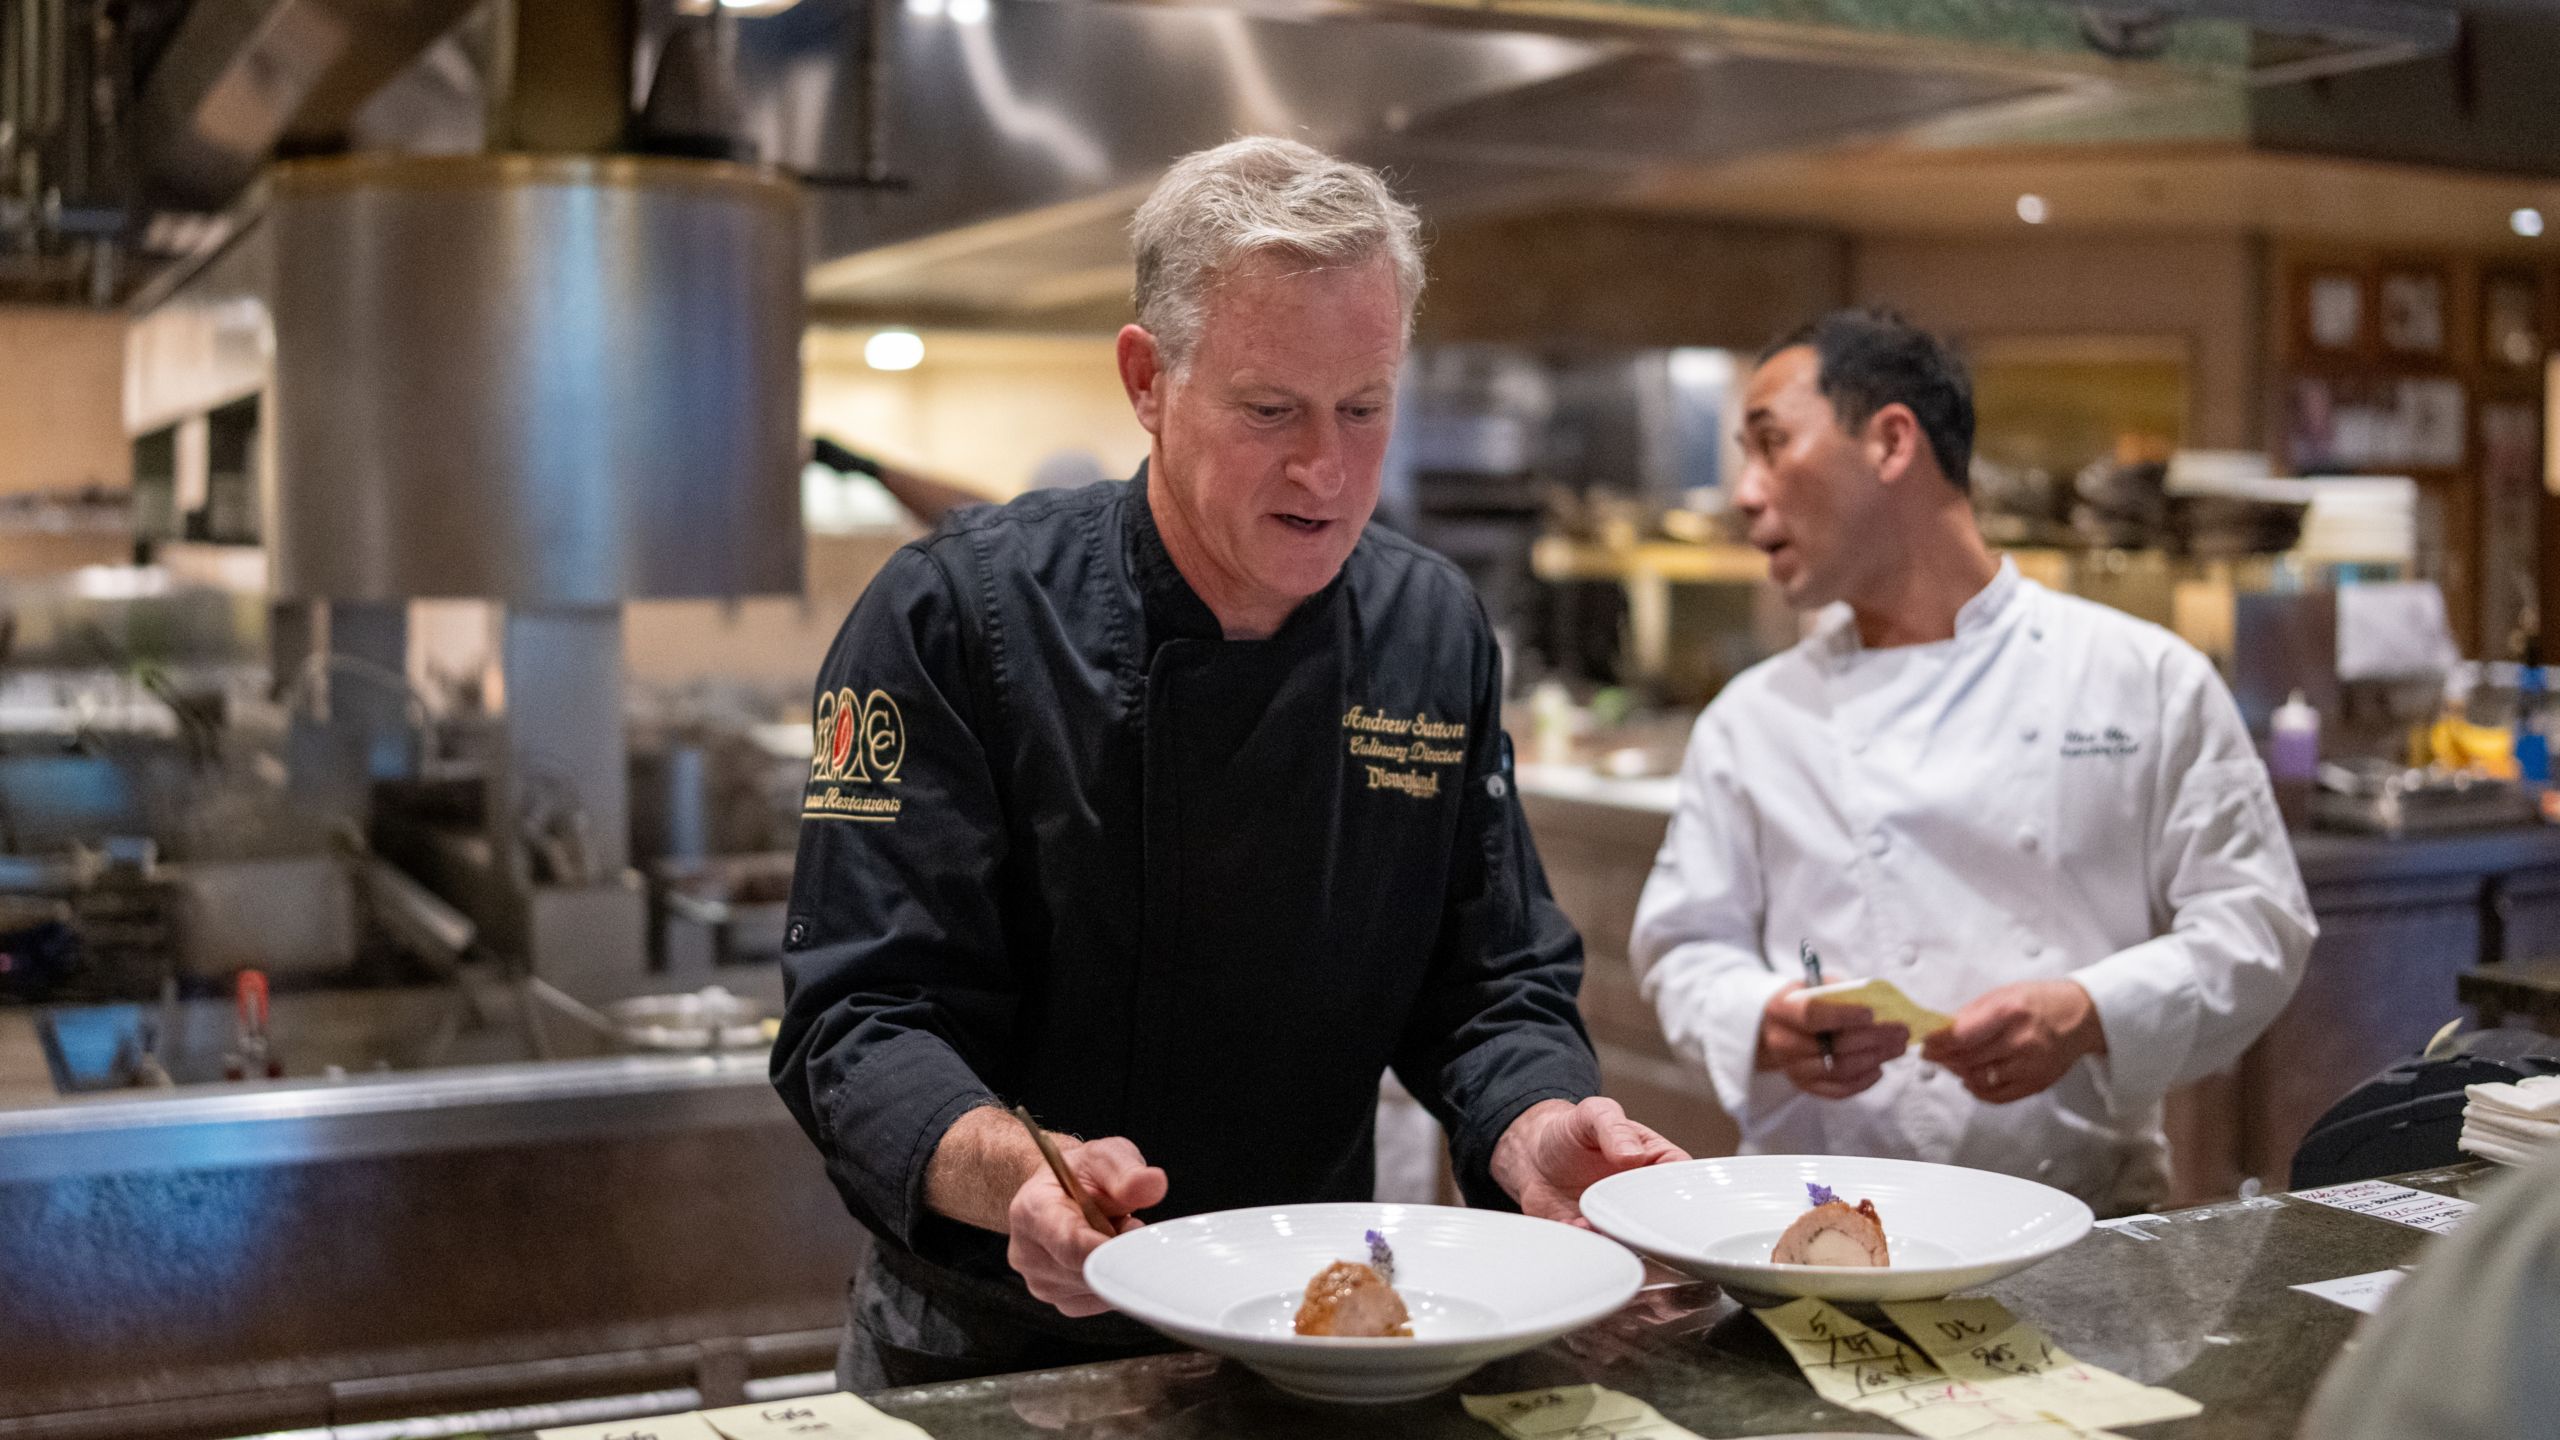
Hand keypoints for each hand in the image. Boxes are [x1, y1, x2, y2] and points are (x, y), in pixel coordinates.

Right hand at [1004, 1135, 1166, 1316]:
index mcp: (1032, 1212)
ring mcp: (1042, 1284)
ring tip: (1112, 1233)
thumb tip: (1152, 1184)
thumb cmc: (1081, 1174)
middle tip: (1128, 1221)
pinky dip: (1115, 1280)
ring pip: (1101, 1288)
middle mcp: (1028, 1255)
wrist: (1061, 1192)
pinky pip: (1104, 1300)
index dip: (1112, 1246)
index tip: (1139, 1234)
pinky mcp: (1063, 1302)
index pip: (1073, 1246)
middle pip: (1091, 1271)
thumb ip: (1127, 1171)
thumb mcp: (1106, 1156)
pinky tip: (1106, 1254)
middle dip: (1121, 1250)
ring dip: (1118, 1265)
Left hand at [1492, 1097, 1688, 1226]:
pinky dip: (1588, 1243)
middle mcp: (1642, 1196)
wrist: (1531, 1154)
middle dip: (1644, 1225)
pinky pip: (1600, 1249)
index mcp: (1656, 1163)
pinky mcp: (1595, 1235)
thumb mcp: (1593, 1114)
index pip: (1682, 1184)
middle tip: (1622, 1218)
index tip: (1659, 1200)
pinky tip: (1572, 1224)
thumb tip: (1632, 1154)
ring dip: (1614, 1238)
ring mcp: (1620, 1218)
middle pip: (1661, 1221)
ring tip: (1589, 1221)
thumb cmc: (1569, 1132)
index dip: (1678, 1196)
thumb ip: (1613, 1127)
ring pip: (1632, 1241)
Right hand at [1756, 981, 1909, 1098]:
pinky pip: (1837, 1090)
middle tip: (1901, 1031)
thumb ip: (1840, 990)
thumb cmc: (1803, 1002)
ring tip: (1898, 1047)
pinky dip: (1862, 1082)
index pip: (1812, 1015)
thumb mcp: (1814, 985)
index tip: (1872, 1013)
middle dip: (1872, 1038)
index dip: (1843, 1015)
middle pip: (1831, 1046)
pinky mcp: (1805, 1086)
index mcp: (1781, 1010)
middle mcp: (1783, 1042)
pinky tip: (1879, 1068)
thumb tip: (1877, 1000)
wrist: (1776, 1028)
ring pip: (1838, 1069)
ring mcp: (1793, 1068)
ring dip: (1874, 1059)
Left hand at [1920, 979, 2106, 1104]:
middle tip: (1932, 1054)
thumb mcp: (2003, 994)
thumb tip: (1940, 1032)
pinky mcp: (2037, 1084)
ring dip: (1959, 1072)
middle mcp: (2021, 1042)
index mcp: (2010, 1012)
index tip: (1925, 1043)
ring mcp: (2031, 1067)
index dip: (1937, 1043)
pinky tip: (1971, 1079)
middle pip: (1967, 1059)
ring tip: (1952, 1063)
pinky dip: (1978, 1089)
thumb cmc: (2040, 1001)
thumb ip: (1971, 1015)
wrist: (2083, 1017)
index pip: (1961, 1036)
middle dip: (1943, 1058)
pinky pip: (1998, 1096)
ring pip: (1979, 1079)